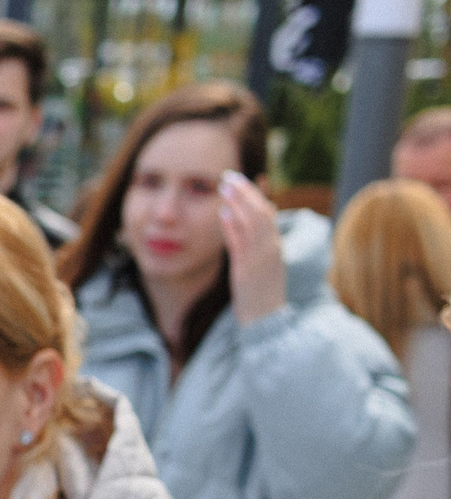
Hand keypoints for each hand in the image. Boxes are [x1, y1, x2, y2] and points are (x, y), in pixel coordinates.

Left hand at [221, 172, 287, 325]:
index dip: (252, 195)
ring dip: (239, 204)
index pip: (265, 213)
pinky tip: (223, 213)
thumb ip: (246, 239)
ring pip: (253, 224)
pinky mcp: (248, 271)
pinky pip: (241, 244)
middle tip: (228, 176)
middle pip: (260, 213)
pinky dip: (233, 227)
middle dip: (245, 193)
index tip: (238, 180)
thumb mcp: (257, 262)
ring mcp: (261, 260)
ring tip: (224, 187)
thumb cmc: (260, 294)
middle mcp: (271, 250)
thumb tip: (237, 214)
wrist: (266, 322)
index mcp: (275, 246)